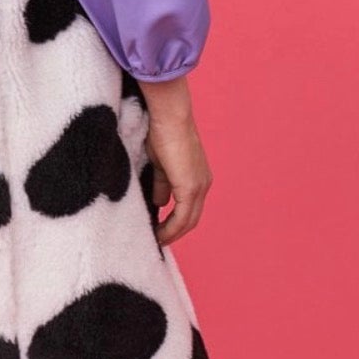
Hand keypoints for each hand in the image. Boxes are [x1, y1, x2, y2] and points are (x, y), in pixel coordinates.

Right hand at [137, 75, 212, 246]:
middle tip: (156, 241)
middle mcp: (203, 184)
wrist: (169, 118)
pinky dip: (170, 229)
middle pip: (192, 219)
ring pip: (188, 221)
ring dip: (171, 234)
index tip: (159, 230)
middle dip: (174, 233)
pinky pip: (182, 217)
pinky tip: (158, 235)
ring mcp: (199, 186)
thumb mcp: (160, 164)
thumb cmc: (162, 133)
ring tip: (154, 241)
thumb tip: (159, 203)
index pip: (189, 208)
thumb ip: (162, 184)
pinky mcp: (190, 188)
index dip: (175, 223)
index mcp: (198, 177)